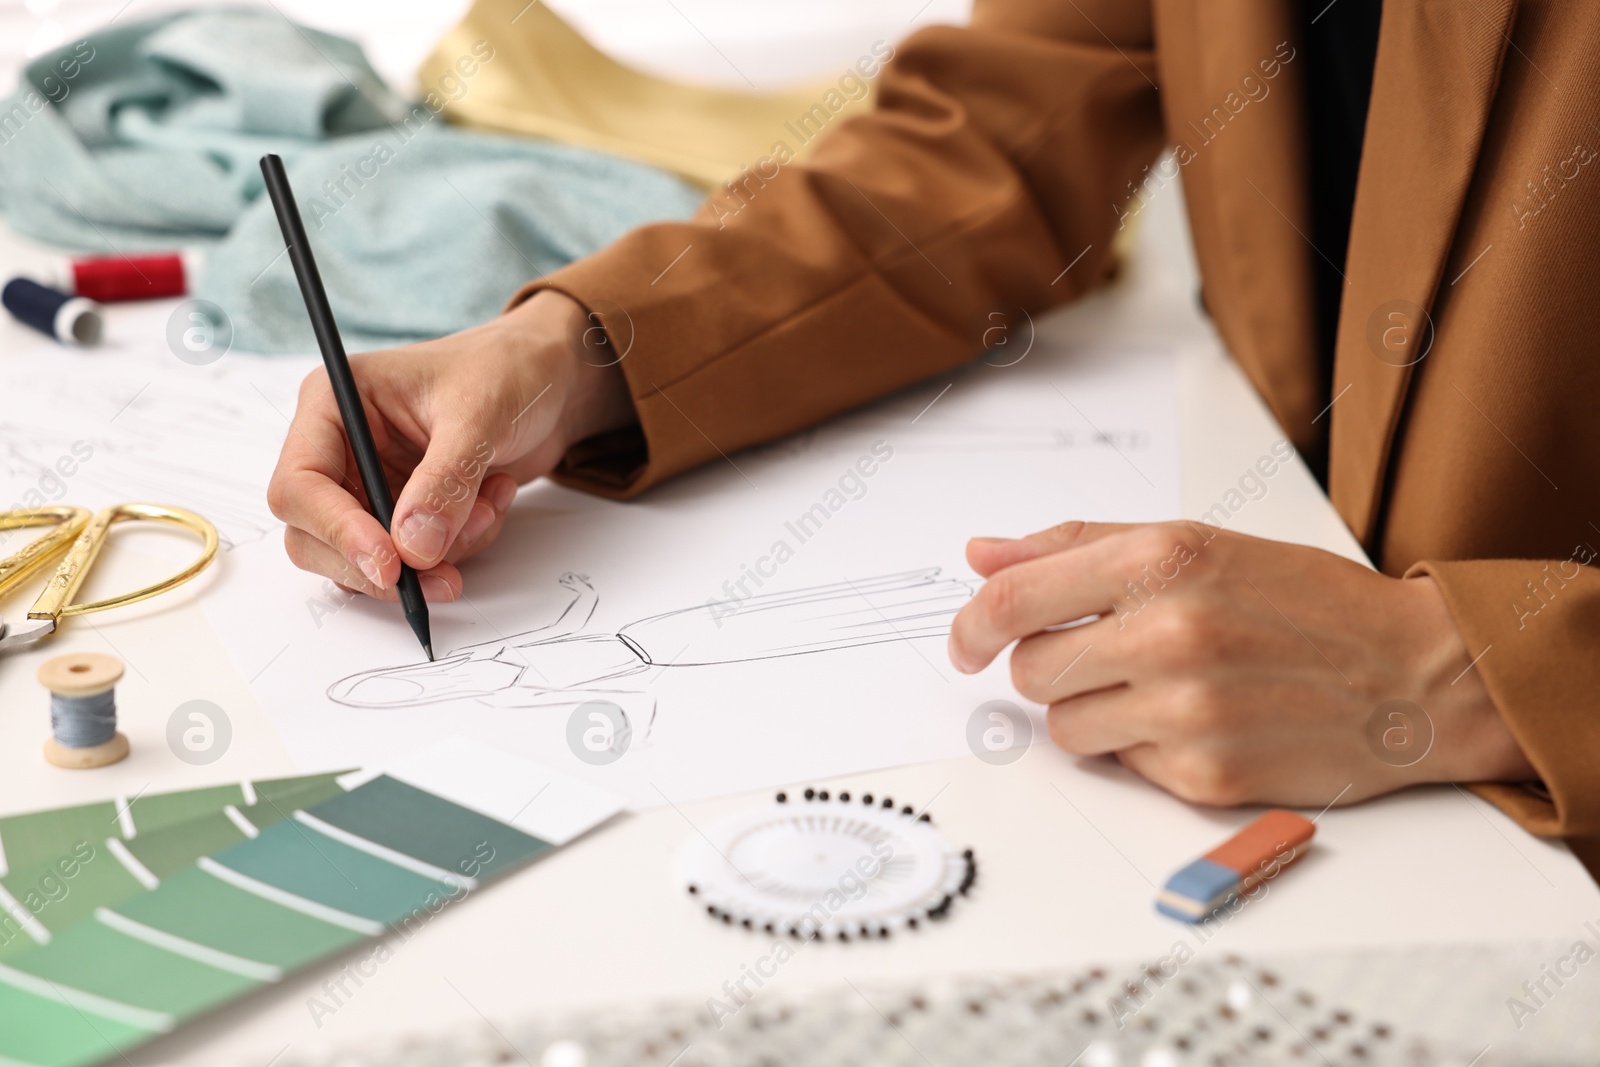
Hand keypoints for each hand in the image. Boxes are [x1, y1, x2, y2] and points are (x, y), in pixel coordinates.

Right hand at [266, 291, 633, 600]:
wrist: (552, 381)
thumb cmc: (507, 370)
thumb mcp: (478, 415)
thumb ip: (445, 481)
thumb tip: (413, 548)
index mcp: (334, 404)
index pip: (299, 486)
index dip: (337, 532)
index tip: (390, 564)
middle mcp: (342, 448)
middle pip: (318, 538)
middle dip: (386, 564)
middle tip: (443, 576)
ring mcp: (374, 484)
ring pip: (371, 560)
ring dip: (439, 552)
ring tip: (490, 504)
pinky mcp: (407, 512)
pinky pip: (417, 560)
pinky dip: (461, 547)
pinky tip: (494, 500)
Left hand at [948, 521, 1535, 807]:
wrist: (1415, 672)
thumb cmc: (1303, 601)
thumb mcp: (1195, 543)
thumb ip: (1077, 547)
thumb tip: (980, 554)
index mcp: (1162, 559)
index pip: (1013, 598)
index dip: (971, 624)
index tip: (965, 641)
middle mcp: (1169, 633)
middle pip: (1031, 672)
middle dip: (1046, 668)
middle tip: (1095, 657)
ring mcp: (1187, 712)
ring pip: (1065, 729)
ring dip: (1090, 712)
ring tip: (1156, 687)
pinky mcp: (1205, 777)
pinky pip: (1123, 767)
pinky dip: (1143, 749)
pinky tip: (1199, 722)